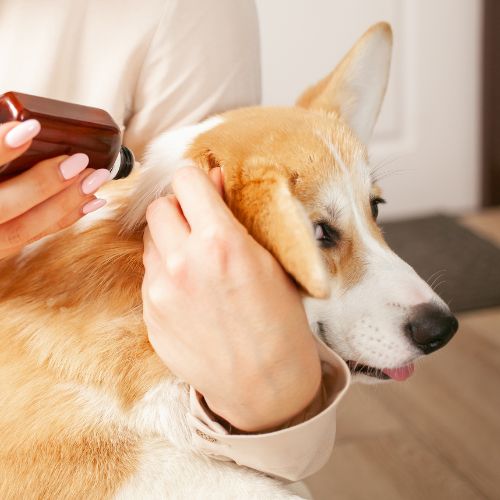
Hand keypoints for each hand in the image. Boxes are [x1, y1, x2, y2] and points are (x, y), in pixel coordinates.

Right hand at [0, 120, 109, 258]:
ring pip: (22, 229)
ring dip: (64, 203)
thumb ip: (1, 148)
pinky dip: (65, 218)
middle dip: (43, 184)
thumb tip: (26, 123)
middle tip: (79, 161)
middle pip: (1, 207)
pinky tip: (92, 201)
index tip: (30, 128)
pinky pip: (33, 237)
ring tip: (95, 179)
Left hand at [142, 166, 321, 432]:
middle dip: (178, 209)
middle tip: (199, 226)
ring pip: (150, 242)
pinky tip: (190, 294)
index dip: (196, 181)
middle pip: (159, 207)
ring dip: (169, 242)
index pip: (185, 180)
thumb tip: (213, 180)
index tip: (204, 190)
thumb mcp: (269, 260)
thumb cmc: (280, 322)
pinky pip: (150, 277)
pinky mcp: (150, 316)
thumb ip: (235, 216)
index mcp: (220, 242)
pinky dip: (165, 275)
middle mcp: (182, 263)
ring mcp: (160, 292)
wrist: (265, 385)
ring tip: (196, 264)